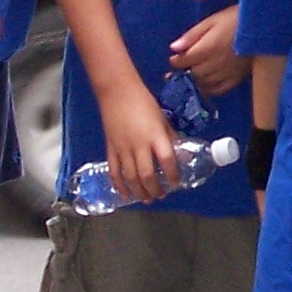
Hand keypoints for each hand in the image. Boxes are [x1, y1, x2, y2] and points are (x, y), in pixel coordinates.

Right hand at [100, 78, 179, 204]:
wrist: (117, 92)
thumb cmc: (144, 103)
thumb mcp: (162, 119)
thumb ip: (170, 138)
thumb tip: (180, 155)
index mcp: (155, 136)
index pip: (167, 161)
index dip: (173, 175)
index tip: (176, 183)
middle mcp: (139, 145)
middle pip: (147, 174)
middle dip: (155, 189)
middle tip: (161, 195)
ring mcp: (123, 148)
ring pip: (130, 177)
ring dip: (139, 191)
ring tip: (147, 198)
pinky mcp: (110, 149)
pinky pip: (114, 171)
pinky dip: (119, 185)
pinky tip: (126, 195)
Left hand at [169, 6, 249, 96]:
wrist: (263, 26)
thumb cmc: (235, 19)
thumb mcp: (211, 21)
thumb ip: (192, 36)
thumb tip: (174, 48)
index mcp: (208, 48)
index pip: (184, 61)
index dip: (176, 61)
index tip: (174, 58)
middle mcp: (216, 65)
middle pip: (193, 74)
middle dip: (185, 71)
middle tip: (183, 66)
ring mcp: (227, 74)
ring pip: (204, 84)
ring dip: (196, 80)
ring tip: (194, 73)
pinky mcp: (237, 79)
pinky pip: (219, 90)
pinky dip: (210, 88)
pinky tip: (206, 83)